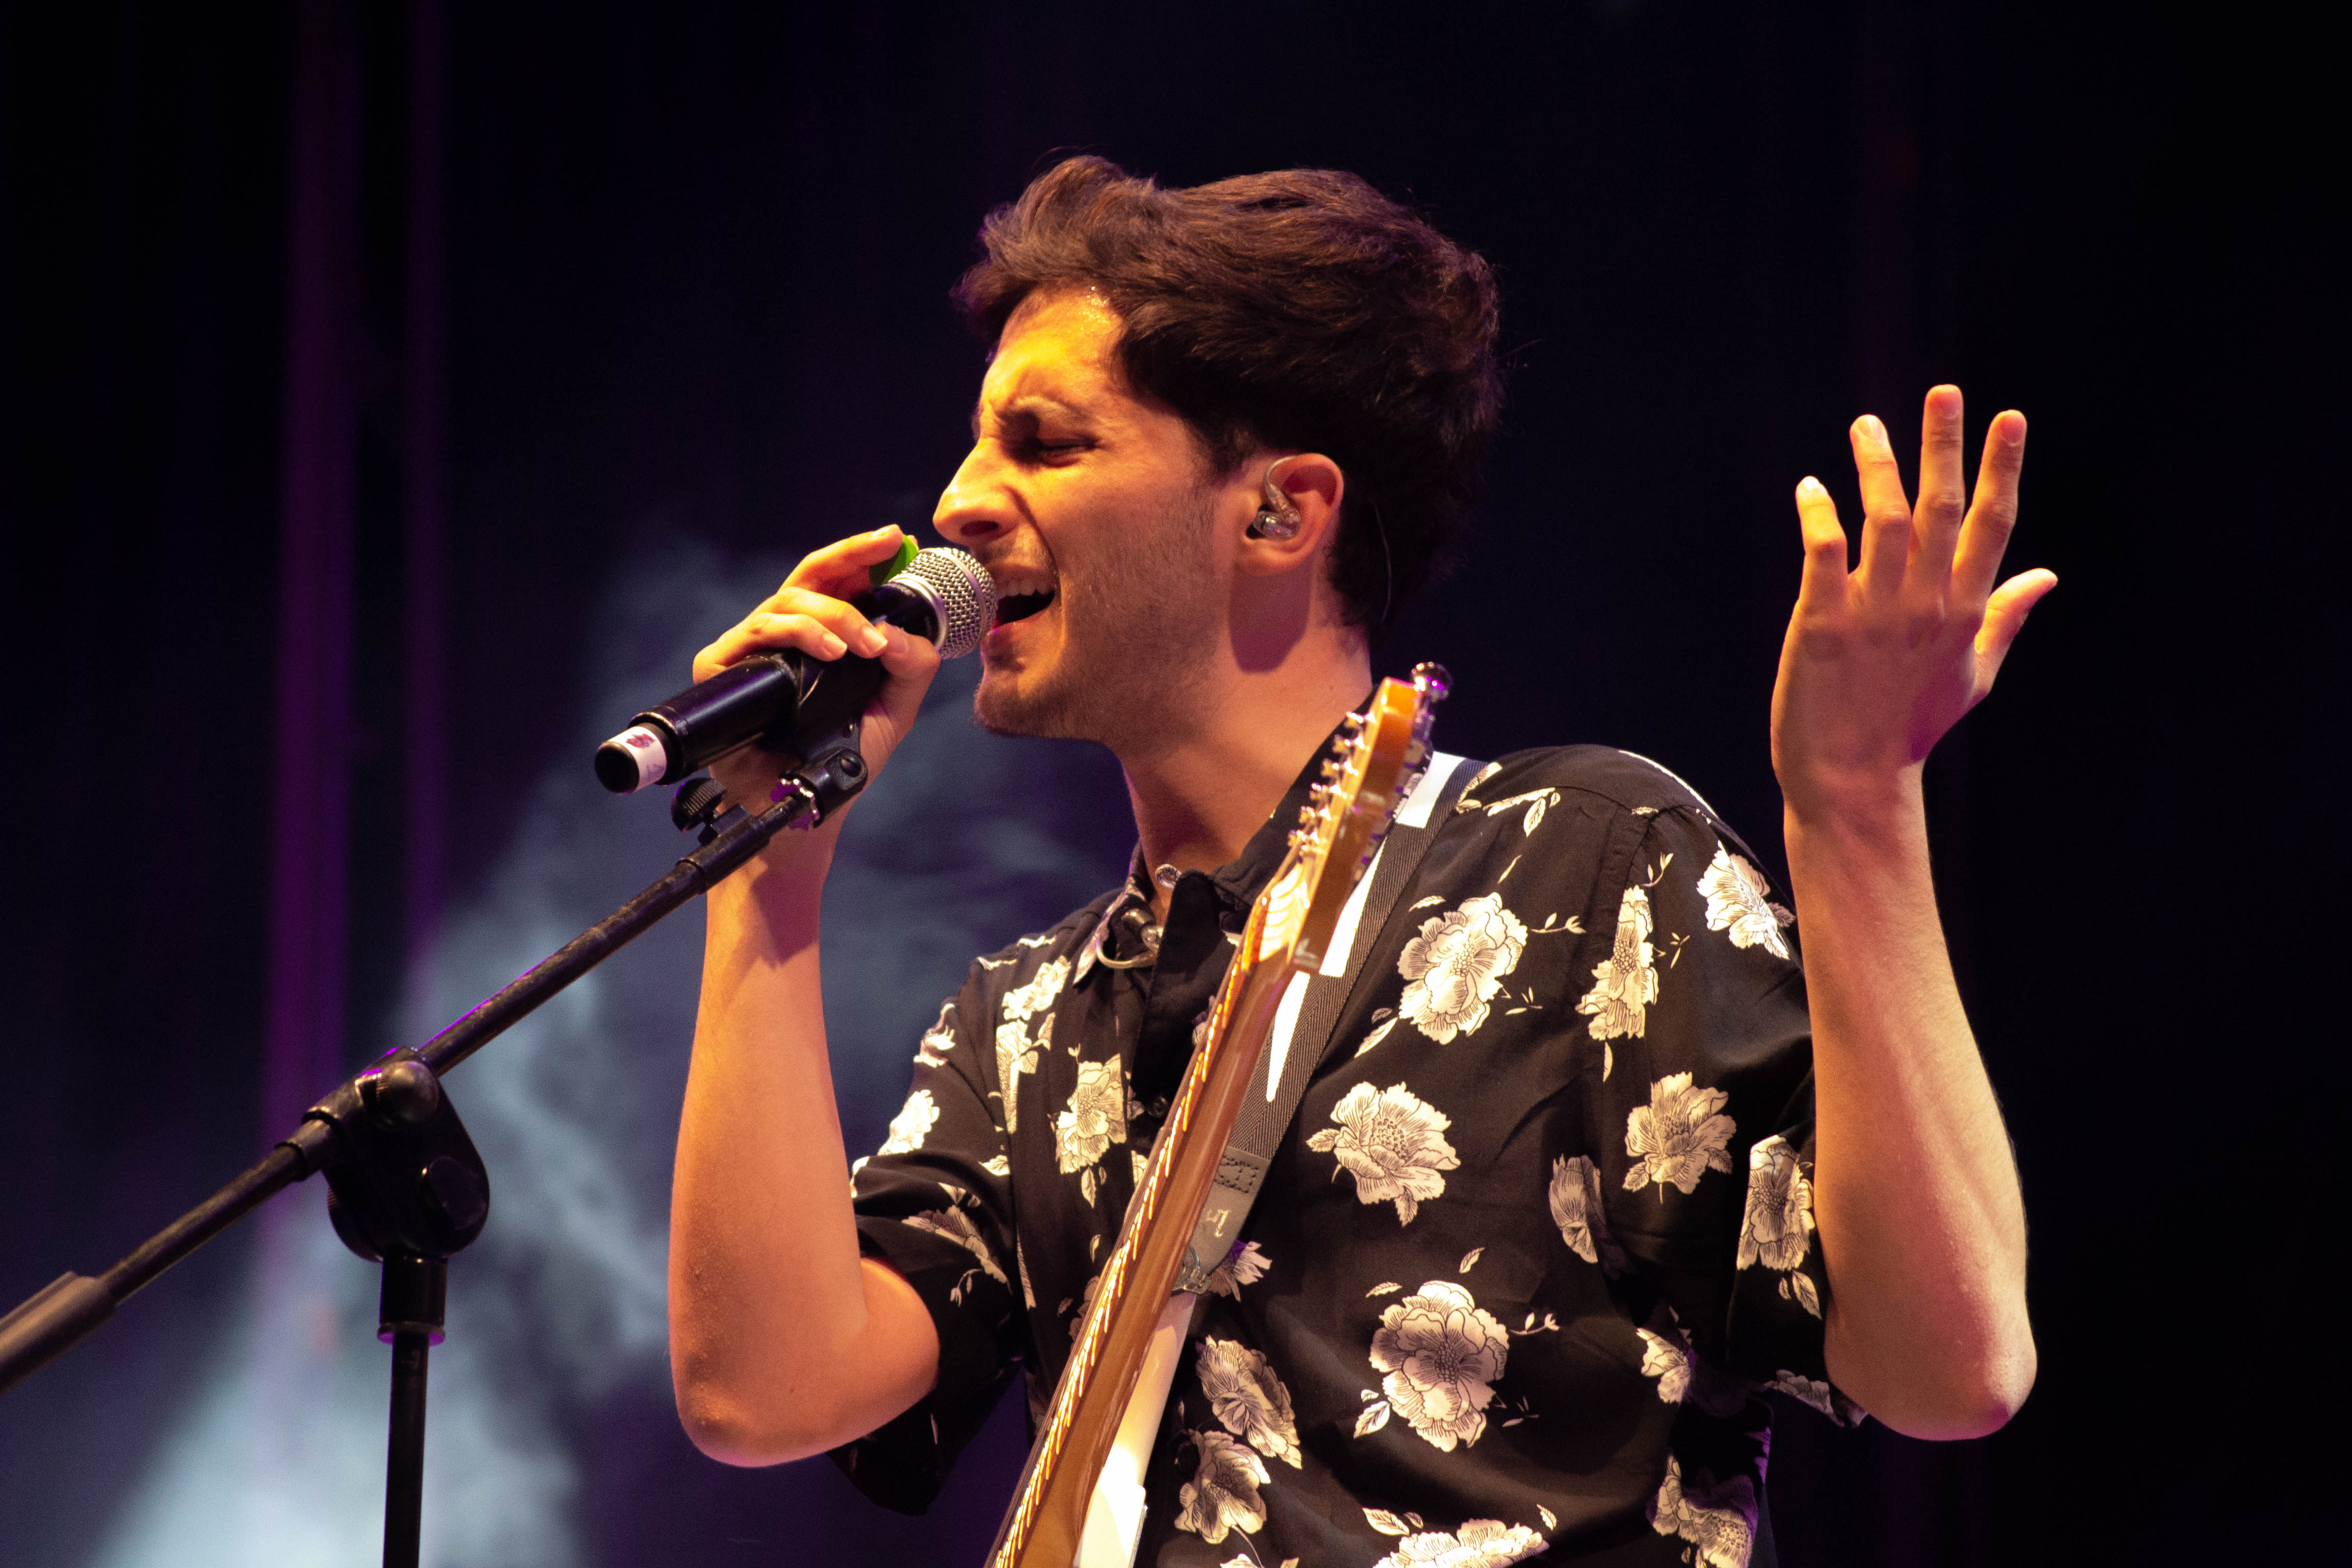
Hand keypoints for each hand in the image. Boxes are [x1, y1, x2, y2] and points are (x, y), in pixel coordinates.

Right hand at [693, 525, 941, 822]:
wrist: (811, 805)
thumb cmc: (846, 755)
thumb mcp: (895, 707)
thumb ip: (912, 666)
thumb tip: (900, 631)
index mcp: (821, 635)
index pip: (837, 582)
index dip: (861, 554)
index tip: (893, 538)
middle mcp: (782, 635)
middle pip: (809, 577)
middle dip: (850, 559)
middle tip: (885, 555)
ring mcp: (750, 649)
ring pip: (787, 603)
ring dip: (832, 615)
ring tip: (863, 644)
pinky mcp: (722, 667)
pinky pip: (757, 632)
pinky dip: (796, 635)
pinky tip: (829, 652)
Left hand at [1771, 386, 2056, 825]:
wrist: (1851, 781)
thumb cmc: (1908, 727)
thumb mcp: (1973, 675)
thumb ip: (2007, 617)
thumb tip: (2046, 574)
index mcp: (1964, 612)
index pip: (1993, 525)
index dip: (2002, 467)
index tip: (2009, 417)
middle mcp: (1926, 605)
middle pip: (1944, 508)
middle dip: (1945, 446)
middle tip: (1943, 392)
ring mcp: (1875, 613)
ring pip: (1885, 520)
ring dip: (1877, 467)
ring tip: (1868, 424)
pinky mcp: (1823, 624)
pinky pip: (1825, 554)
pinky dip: (1820, 517)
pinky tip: (1812, 488)